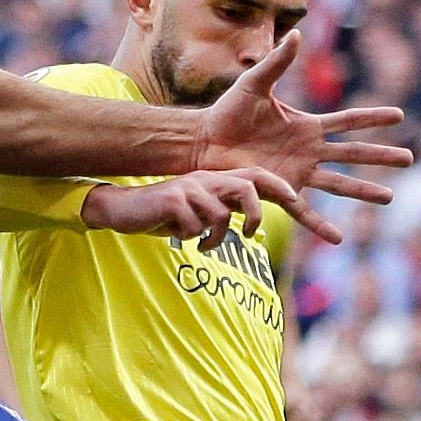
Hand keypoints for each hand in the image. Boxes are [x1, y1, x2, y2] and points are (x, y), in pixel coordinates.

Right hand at [82, 170, 296, 249]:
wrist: (124, 208)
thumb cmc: (165, 214)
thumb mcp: (198, 213)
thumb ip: (221, 214)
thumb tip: (248, 226)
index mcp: (215, 180)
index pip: (254, 176)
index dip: (278, 186)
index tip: (296, 200)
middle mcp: (206, 179)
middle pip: (246, 189)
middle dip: (255, 215)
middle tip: (250, 235)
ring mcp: (190, 187)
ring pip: (220, 216)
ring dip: (215, 237)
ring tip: (204, 244)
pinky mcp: (174, 199)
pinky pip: (195, 227)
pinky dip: (192, 238)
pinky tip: (178, 235)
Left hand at [196, 31, 410, 245]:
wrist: (204, 141)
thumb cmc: (226, 111)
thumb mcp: (254, 84)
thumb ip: (277, 62)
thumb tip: (296, 33)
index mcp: (307, 125)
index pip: (348, 121)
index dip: (373, 119)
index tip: (399, 115)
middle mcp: (308, 151)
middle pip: (353, 154)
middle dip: (381, 156)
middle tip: (410, 159)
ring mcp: (297, 173)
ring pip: (339, 184)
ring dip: (364, 190)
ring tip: (389, 198)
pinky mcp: (280, 191)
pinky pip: (303, 212)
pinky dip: (320, 226)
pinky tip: (339, 239)